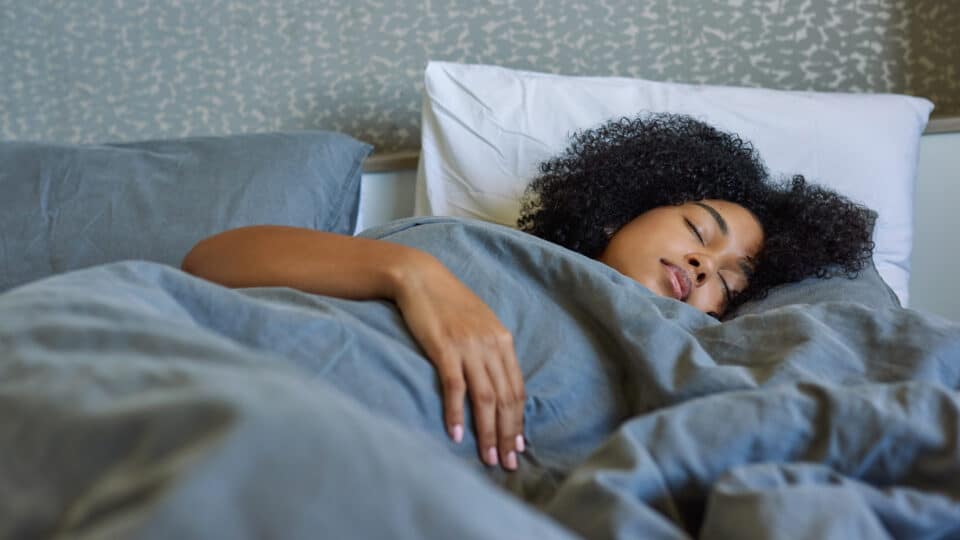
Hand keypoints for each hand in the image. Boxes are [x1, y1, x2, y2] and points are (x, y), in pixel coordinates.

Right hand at [392, 255, 525, 470]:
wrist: (420, 277)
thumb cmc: (447, 302)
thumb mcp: (479, 323)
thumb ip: (491, 350)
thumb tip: (497, 383)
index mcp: (503, 340)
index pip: (516, 389)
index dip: (518, 421)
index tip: (517, 446)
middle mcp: (491, 344)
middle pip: (505, 398)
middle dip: (507, 434)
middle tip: (506, 463)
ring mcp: (469, 346)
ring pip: (486, 397)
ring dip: (487, 431)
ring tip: (486, 457)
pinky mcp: (445, 347)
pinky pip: (455, 386)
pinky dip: (457, 412)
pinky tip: (456, 433)